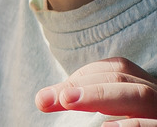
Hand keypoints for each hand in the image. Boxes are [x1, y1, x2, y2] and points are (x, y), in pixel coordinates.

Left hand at [36, 57, 156, 125]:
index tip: (54, 92)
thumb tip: (43, 99)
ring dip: (101, 94)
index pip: (116, 68)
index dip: (83, 75)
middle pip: (122, 79)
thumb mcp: (109, 108)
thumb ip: (78, 101)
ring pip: (141, 94)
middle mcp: (156, 97)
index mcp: (143, 86)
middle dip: (83, 84)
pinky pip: (154, 124)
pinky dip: (132, 124)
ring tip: (68, 101)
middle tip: (52, 98)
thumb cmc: (130, 121)